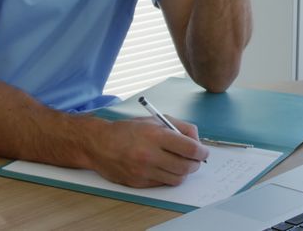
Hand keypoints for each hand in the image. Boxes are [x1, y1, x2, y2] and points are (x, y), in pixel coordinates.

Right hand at [87, 115, 208, 187]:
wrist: (98, 144)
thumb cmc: (128, 130)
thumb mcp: (154, 120)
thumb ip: (179, 126)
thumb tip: (196, 140)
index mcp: (155, 135)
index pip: (189, 148)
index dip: (201, 152)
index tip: (204, 152)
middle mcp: (149, 155)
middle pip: (186, 166)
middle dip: (196, 163)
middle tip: (196, 159)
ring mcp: (143, 171)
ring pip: (177, 178)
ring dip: (184, 172)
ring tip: (181, 164)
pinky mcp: (138, 183)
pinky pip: (163, 183)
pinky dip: (169, 177)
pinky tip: (166, 168)